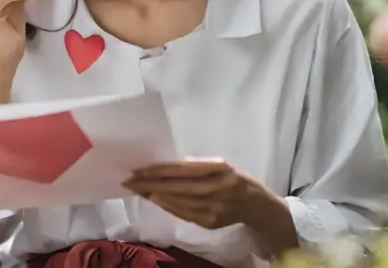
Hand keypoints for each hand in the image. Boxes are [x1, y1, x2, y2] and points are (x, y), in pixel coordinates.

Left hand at [123, 158, 295, 239]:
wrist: (258, 206)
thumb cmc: (236, 180)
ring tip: (136, 189)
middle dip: (151, 183)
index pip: (184, 168)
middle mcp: (219, 187)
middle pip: (178, 186)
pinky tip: (154, 200)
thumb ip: (198, 166)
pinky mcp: (211, 222)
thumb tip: (166, 166)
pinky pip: (184, 214)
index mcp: (222, 168)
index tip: (139, 167)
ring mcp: (215, 208)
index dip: (160, 169)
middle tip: (129, 179)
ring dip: (155, 195)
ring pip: (179, 201)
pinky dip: (168, 206)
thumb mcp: (222, 166)